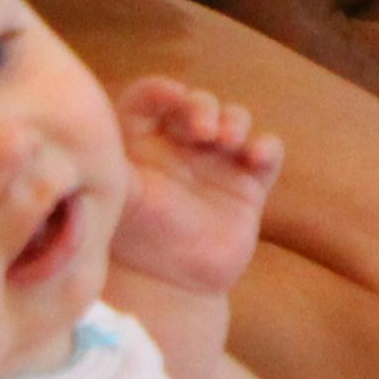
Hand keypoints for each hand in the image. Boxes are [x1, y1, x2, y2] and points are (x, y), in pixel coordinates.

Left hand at [109, 75, 284, 297]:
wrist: (172, 287)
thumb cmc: (138, 243)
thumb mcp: (124, 198)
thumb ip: (119, 164)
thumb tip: (110, 130)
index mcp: (142, 144)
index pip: (149, 100)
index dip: (161, 91)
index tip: (172, 95)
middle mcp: (180, 147)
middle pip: (197, 103)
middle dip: (204, 106)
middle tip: (202, 129)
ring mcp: (217, 163)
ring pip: (235, 119)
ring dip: (235, 119)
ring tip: (227, 141)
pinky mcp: (249, 184)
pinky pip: (268, 152)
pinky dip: (267, 147)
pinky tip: (256, 157)